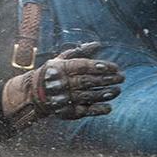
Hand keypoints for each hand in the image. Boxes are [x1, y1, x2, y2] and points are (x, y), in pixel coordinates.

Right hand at [1, 42, 123, 129]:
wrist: (34, 94)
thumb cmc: (53, 72)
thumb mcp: (62, 59)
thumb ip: (80, 52)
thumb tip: (97, 44)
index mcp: (62, 68)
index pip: (84, 66)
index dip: (101, 66)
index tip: (115, 67)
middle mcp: (63, 83)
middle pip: (88, 81)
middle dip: (107, 79)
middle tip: (122, 77)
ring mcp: (65, 98)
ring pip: (88, 96)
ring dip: (105, 94)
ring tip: (118, 90)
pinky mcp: (67, 112)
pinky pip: (84, 111)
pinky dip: (97, 110)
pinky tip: (109, 107)